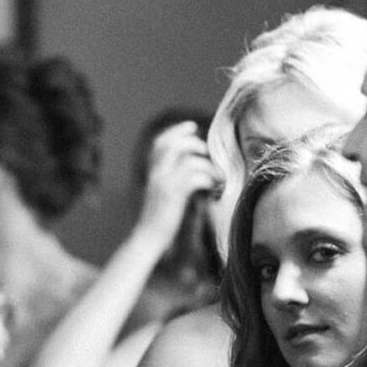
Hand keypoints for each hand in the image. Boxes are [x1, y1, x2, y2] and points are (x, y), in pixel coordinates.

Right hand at [137, 122, 217, 248]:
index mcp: (152, 172)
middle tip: (207, 153)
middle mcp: (156, 174)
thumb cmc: (159, 219)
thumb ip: (173, 179)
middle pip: (174, 144)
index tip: (192, 127)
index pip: (160, 142)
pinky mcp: (173, 196)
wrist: (148, 238)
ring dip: (208, 166)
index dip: (176, 131)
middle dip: (195, 144)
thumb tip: (197, 167)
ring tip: (218, 177)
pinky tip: (213, 188)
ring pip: (189, 161)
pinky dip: (208, 180)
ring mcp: (164, 184)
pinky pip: (194, 178)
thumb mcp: (163, 194)